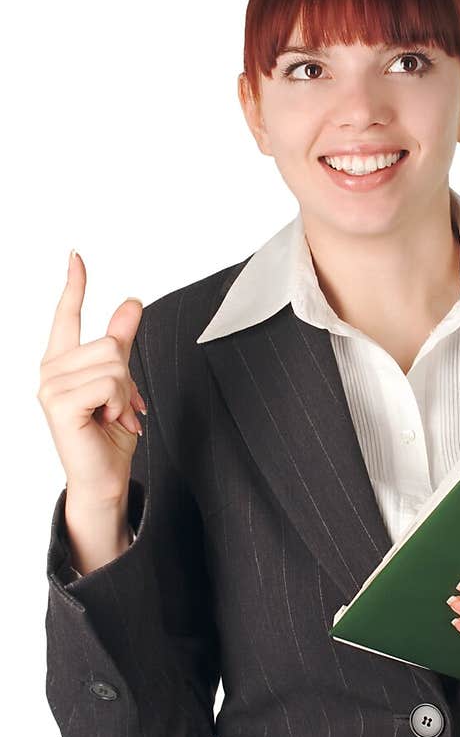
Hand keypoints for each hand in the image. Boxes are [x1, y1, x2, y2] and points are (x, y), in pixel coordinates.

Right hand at [38, 250, 147, 506]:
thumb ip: (122, 343)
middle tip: (121, 407)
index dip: (74, 285)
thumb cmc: (110, 437)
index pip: (67, 315)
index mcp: (63, 363)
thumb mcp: (122, 383)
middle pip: (109, 344)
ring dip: (126, 394)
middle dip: (127, 377)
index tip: (76, 256)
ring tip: (114, 416)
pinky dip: (120, 403)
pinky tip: (110, 421)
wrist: (106, 479)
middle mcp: (51, 371)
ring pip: (113, 363)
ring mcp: (50, 387)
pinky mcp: (59, 404)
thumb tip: (132, 302)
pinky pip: (108, 383)